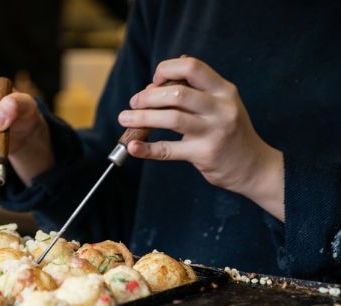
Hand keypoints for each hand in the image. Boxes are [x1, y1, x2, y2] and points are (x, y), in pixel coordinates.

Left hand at [118, 57, 283, 219]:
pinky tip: (133, 147)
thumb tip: (153, 87)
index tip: (153, 82)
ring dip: (142, 118)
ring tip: (125, 119)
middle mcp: (221, 108)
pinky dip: (147, 149)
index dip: (166, 69)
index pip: (191, 66)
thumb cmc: (229, 132)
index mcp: (223, 90)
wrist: (252, 166)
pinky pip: (169, 150)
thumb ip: (192, 93)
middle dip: (148, 97)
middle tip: (133, 103)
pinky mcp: (204, 154)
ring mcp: (213, 131)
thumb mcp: (220, 105)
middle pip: (177, 92)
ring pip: (171, 118)